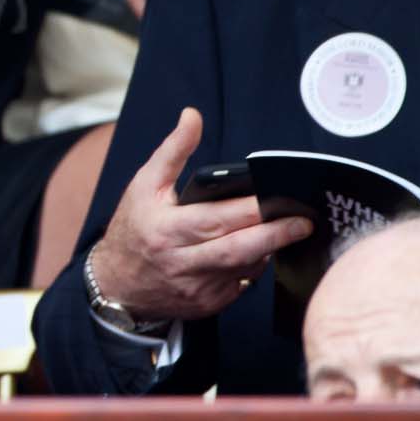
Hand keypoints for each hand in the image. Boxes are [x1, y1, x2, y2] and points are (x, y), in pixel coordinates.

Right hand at [90, 108, 312, 321]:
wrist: (116, 283)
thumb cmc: (133, 228)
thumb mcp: (144, 185)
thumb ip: (173, 150)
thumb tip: (192, 116)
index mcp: (166, 229)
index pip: (217, 219)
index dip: (253, 211)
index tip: (280, 200)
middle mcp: (181, 261)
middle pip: (238, 248)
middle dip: (276, 233)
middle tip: (303, 222)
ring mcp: (195, 287)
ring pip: (244, 267)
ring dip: (268, 249)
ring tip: (286, 232)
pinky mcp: (207, 304)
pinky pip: (241, 284)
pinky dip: (253, 266)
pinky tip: (258, 252)